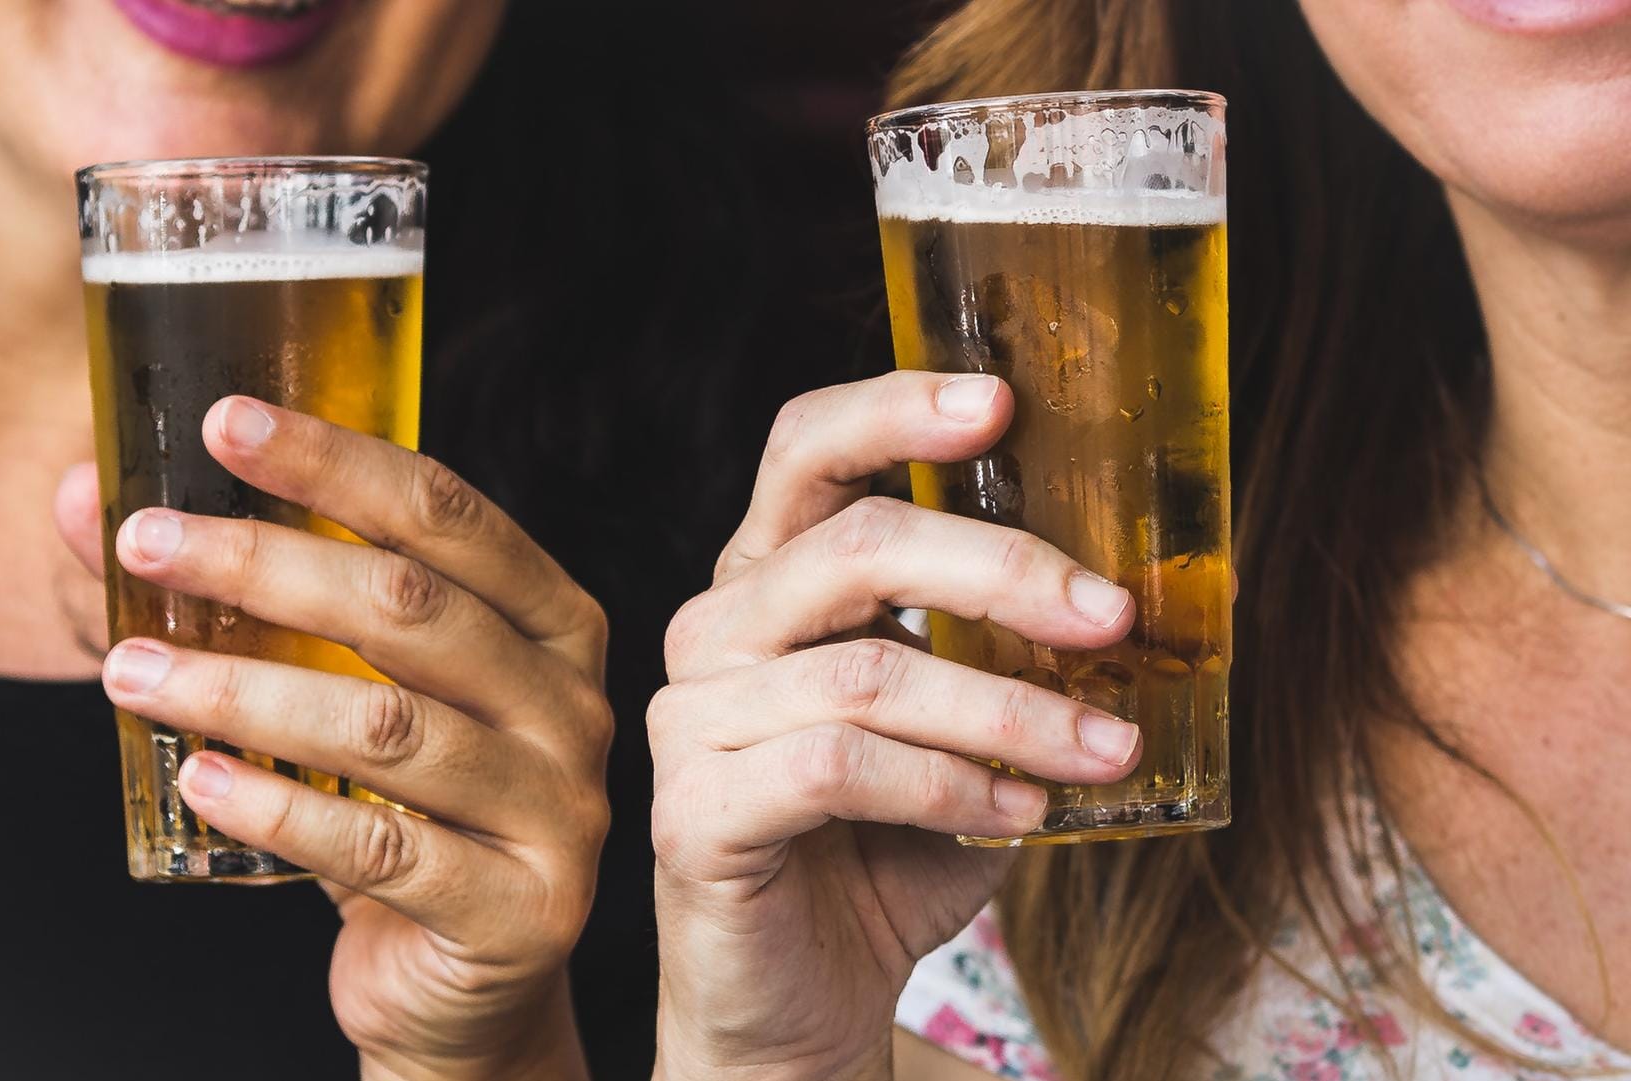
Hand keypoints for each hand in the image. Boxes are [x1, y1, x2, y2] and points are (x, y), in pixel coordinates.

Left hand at [55, 397, 609, 1080]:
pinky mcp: (517, 908)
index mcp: (550, 621)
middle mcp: (570, 703)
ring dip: (243, 689)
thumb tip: (82, 500)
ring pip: (387, 726)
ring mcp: (556, 809)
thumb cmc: (403, 808)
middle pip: (411, 607)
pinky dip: (279, 808)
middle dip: (263, 562)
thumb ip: (243, 596)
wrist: (465, 978)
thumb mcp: (345, 688)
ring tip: (130, 672)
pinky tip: (195, 779)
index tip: (223, 424)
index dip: (334, 462)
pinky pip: (382, 851)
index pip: (447, 514)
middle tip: (143, 543)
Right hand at [648, 371, 1141, 1079]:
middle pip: (851, 546)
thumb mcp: (963, 729)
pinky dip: (951, 788)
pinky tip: (1020, 816)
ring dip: (1010, 710)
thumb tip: (1143, 599)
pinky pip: (840, 767)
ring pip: (868, 671)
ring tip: (1103, 749)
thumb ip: (1008, 655)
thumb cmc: (887, 851)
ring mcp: (693, 719)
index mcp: (772, 580)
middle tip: (1111, 616)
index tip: (1001, 401)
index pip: (806, 451)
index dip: (893, 409)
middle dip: (1000, 570)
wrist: (806, 1002)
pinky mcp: (696, 812)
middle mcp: (717, 629)